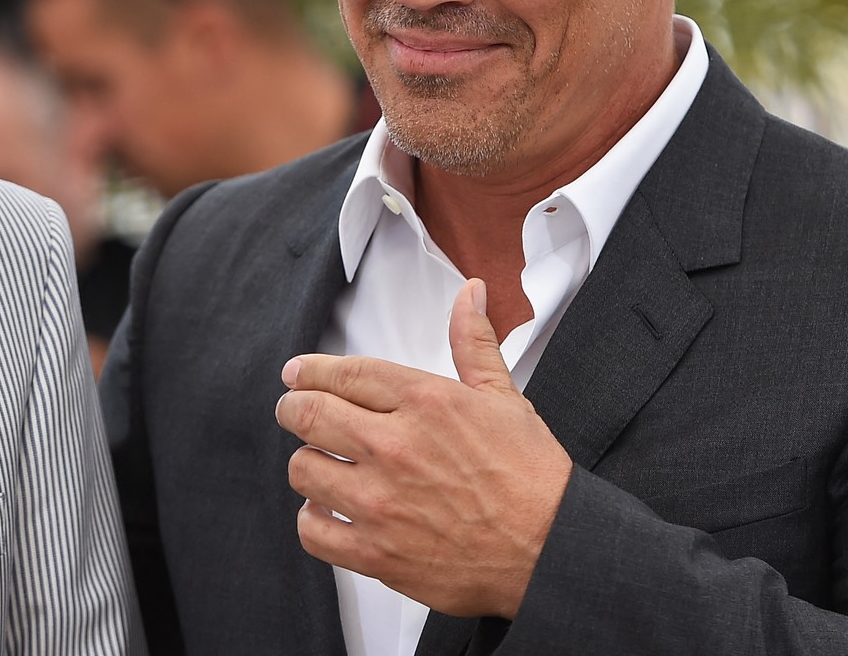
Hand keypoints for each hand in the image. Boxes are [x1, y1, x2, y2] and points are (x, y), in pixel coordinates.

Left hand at [275, 279, 572, 619]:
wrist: (553, 550)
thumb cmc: (531, 477)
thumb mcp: (504, 397)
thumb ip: (473, 342)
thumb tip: (470, 293)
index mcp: (426, 402)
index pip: (343, 373)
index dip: (310, 371)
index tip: (297, 374)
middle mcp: (396, 447)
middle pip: (309, 415)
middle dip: (294, 408)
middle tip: (295, 411)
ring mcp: (383, 503)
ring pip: (303, 470)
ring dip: (307, 464)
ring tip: (321, 463)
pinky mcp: (378, 554)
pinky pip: (313, 531)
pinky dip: (313, 519)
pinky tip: (328, 511)